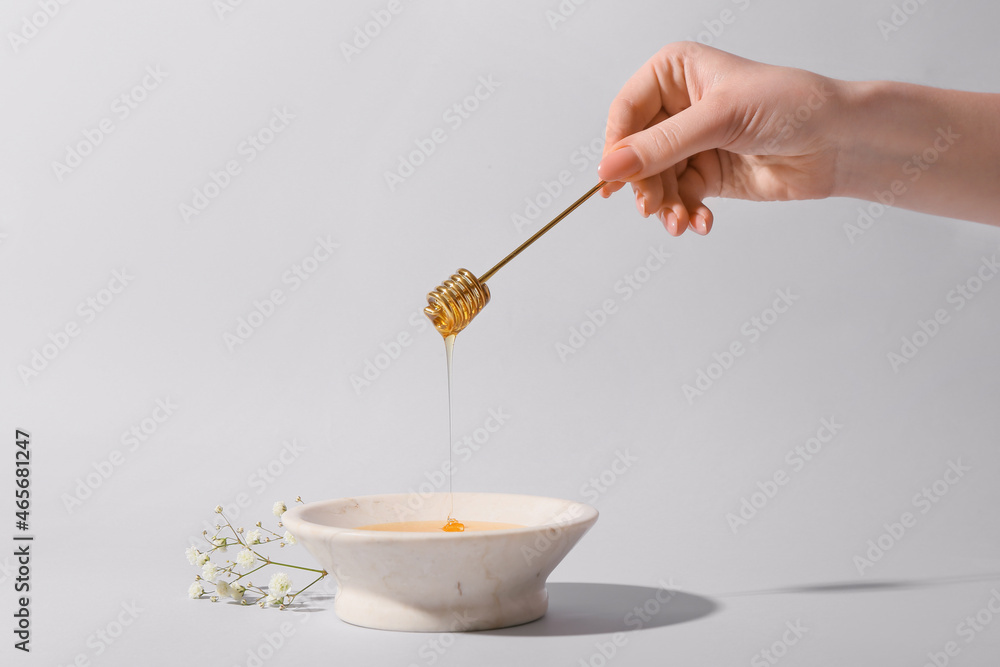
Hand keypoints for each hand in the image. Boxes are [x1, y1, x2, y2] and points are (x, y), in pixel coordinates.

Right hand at [598, 42, 844, 235]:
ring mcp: (691, 142)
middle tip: (653, 208)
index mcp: (675, 72)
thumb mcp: (720, 119)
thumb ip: (662, 145)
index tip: (612, 179)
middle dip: (644, 184)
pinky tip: (699, 223)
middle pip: (636, 152)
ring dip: (664, 206)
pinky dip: (684, 214)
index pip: (626, 110)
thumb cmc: (791, 106)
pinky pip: (678, 198)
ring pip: (654, 181)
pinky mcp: (705, 174)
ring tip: (680, 222)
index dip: (617, 146)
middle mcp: (677, 106)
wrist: (839, 141)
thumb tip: (610, 167)